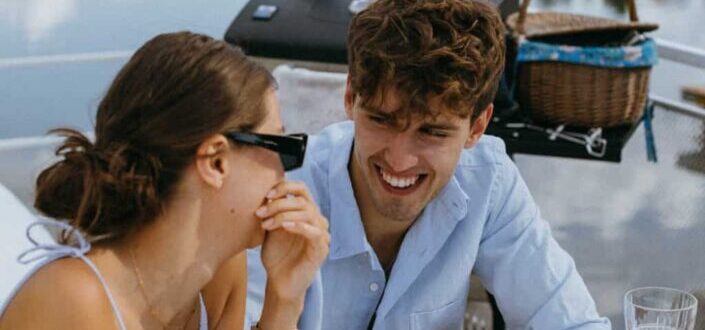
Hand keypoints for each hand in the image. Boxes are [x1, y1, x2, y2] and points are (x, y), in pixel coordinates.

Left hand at [255, 181, 329, 328]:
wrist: (280, 281)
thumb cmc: (277, 255)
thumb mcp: (271, 228)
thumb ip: (272, 211)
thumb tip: (266, 193)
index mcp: (306, 211)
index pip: (301, 189)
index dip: (285, 186)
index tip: (265, 195)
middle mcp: (316, 219)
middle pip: (302, 200)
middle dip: (279, 203)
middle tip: (260, 212)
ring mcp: (321, 233)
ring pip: (307, 213)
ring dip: (283, 215)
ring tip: (266, 224)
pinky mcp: (322, 248)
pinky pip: (313, 232)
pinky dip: (298, 226)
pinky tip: (284, 227)